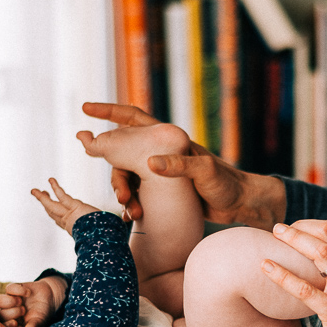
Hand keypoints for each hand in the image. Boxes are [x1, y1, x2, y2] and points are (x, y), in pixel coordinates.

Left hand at [0, 276, 67, 326]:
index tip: (15, 323)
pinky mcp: (13, 289)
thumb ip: (33, 326)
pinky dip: (18, 290)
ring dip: (8, 302)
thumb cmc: (42, 313)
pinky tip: (28, 293)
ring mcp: (9, 300)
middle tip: (23, 311)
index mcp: (12, 323)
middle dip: (11, 313)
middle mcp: (7, 312)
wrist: (49, 297)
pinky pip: (8, 288)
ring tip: (20, 302)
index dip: (5, 325)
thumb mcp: (39, 321)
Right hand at [82, 102, 285, 228]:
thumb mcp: (204, 173)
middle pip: (124, 154)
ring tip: (132, 210)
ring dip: (125, 193)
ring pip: (129, 177)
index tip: (85, 110)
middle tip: (119, 194)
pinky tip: (133, 217)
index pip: (133, 119)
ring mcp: (160, 173)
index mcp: (168, 140)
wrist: (240, 205)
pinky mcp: (163, 193)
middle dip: (114, 171)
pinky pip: (138, 195)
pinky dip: (133, 205)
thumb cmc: (227, 183)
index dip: (109, 112)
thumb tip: (151, 163)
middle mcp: (161, 153)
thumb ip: (180, 166)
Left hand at [261, 217, 326, 326]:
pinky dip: (283, 275)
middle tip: (278, 229)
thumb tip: (323, 247)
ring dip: (293, 240)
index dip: (314, 223)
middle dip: (300, 227)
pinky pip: (305, 290)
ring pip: (320, 253)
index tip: (296, 227)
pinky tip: (266, 266)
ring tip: (272, 237)